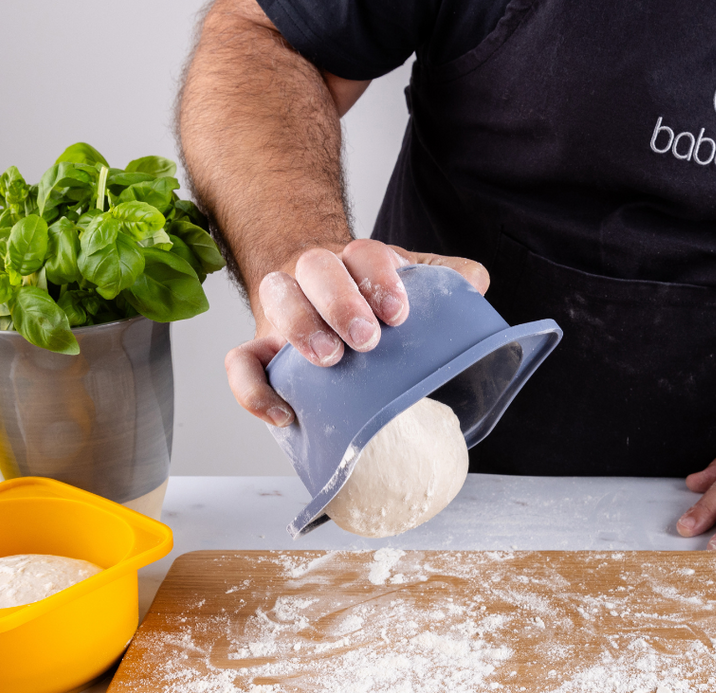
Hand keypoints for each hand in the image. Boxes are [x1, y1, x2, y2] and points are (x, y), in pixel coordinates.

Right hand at [224, 239, 489, 425]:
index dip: (379, 278)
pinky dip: (252, 388)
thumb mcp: (413, 287)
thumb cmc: (374, 306)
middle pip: (316, 267)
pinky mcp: (261, 349)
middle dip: (341, 301)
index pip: (364, 254)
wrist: (327, 310)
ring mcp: (283, 310)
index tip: (398, 314)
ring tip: (328, 361)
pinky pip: (241, 361)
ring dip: (300, 326)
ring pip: (276, 297)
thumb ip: (446, 282)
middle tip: (366, 340)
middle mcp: (316, 276)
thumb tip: (474, 286)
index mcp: (357, 261)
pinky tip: (282, 415)